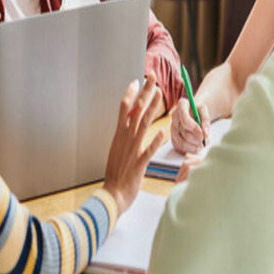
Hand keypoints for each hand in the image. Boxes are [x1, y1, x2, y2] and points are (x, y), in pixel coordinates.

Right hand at [103, 73, 165, 215]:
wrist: (111, 196)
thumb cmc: (116, 175)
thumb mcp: (117, 150)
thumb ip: (124, 136)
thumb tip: (129, 123)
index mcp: (119, 136)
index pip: (124, 109)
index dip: (131, 94)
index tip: (137, 80)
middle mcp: (125, 140)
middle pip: (135, 111)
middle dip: (145, 93)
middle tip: (152, 77)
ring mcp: (131, 151)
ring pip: (142, 125)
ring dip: (151, 109)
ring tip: (160, 95)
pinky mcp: (138, 164)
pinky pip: (147, 151)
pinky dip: (154, 141)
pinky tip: (162, 132)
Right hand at [170, 97, 210, 154]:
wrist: (193, 112)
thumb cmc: (199, 110)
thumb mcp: (204, 111)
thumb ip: (206, 121)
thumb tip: (205, 135)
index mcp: (182, 105)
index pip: (185, 120)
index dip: (195, 130)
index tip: (203, 136)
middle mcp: (174, 116)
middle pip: (184, 133)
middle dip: (197, 140)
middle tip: (206, 142)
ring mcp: (172, 127)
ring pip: (181, 142)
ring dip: (194, 147)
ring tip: (203, 146)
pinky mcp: (172, 137)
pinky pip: (179, 147)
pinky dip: (189, 150)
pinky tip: (196, 148)